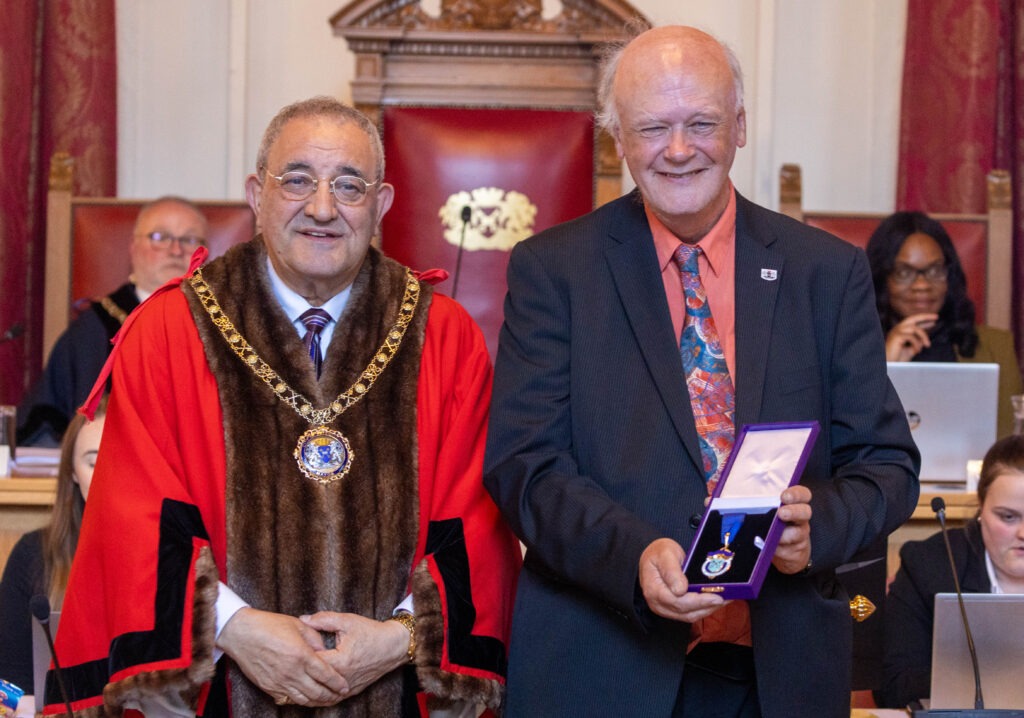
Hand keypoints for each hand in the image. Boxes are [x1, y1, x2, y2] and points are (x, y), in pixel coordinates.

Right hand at [216, 607, 346, 706]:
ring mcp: (279, 682)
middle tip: (340, 695)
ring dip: (317, 701)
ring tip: (326, 700)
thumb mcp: (297, 625)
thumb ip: (314, 638)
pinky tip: (306, 698)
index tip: (345, 686)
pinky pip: (288, 699)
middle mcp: (292, 672)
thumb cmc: (269, 625)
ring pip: (303, 699)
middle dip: (331, 696)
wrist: (241, 633)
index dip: (338, 683)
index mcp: (301, 655)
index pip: (326, 675)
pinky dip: (300, 700)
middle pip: (317, 691)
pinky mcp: (268, 687)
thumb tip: (324, 651)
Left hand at [300, 611, 409, 698]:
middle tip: (284, 668)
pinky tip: (309, 691)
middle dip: (300, 674)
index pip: (311, 663)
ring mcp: (347, 688)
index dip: (298, 656)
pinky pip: (331, 698)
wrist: (394, 646)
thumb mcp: (347, 621)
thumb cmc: (371, 632)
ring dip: (307, 690)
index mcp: (340, 661)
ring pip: (321, 695)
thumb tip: (303, 619)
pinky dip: (319, 696)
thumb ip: (324, 620)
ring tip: (291, 684)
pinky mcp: (352, 691)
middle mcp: (342, 678)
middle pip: (313, 682)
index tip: (289, 650)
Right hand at [638, 538, 726, 622]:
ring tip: (726, 599)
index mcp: (653, 589)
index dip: (699, 601)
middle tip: (726, 598)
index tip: (716, 596)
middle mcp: (658, 603)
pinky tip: (716, 601)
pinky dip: (704, 608)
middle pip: (686, 611)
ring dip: (709, 609)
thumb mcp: (664, 553)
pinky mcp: (673, 610)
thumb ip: (671, 570)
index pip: (678, 601)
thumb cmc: (658, 553)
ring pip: (690, 615)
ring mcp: (665, 609)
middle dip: (708, 605)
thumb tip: (680, 590)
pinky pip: (690, 613)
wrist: (653, 558)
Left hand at [772, 485, 812, 574]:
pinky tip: (765, 546)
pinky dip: (775, 548)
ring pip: (797, 534)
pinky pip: (786, 550)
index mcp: (796, 504)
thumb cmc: (775, 523)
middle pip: (805, 512)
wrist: (787, 549)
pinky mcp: (795, 551)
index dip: (796, 494)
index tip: (784, 496)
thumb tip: (743, 500)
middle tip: (781, 513)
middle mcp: (801, 519)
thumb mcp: (771, 511)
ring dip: (784, 534)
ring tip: (772, 534)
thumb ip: (765, 504)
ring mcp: (800, 535)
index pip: (803, 494)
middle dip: (793, 511)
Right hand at [884, 313, 937, 360]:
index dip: (924, 320)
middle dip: (925, 316)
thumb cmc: (898, 359)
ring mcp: (896, 332)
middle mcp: (897, 329)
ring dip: (924, 337)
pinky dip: (917, 344)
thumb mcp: (911, 349)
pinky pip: (912, 337)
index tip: (934, 320)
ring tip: (927, 346)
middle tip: (936, 317)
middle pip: (913, 318)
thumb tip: (924, 339)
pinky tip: (917, 351)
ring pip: (915, 329)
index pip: (913, 322)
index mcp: (900, 331)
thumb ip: (917, 342)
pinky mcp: (896, 336)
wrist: (890, 365)